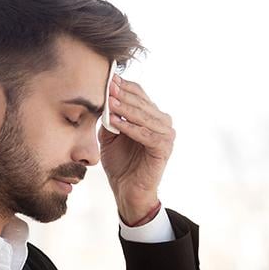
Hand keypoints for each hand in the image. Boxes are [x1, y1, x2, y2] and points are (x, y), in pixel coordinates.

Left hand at [100, 76, 175, 222]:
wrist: (127, 190)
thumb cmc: (120, 163)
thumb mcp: (110, 136)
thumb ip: (109, 118)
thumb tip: (102, 98)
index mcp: (151, 116)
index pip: (138, 94)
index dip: (123, 86)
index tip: (106, 78)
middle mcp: (162, 122)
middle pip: (142, 102)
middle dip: (122, 94)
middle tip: (107, 86)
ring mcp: (166, 135)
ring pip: (144, 116)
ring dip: (126, 109)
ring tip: (109, 102)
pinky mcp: (163, 148)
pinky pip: (146, 134)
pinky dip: (130, 127)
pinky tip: (116, 123)